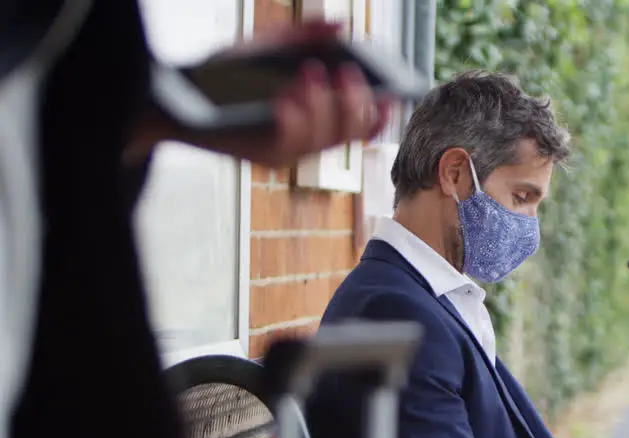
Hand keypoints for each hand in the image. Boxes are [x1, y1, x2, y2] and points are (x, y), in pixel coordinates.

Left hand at [130, 19, 391, 166]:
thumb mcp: (267, 46)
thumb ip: (303, 35)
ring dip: (322, 105)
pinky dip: (293, 118)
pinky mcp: (263, 155)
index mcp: (317, 115)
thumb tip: (340, 26)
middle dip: (354, 103)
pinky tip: (287, 95)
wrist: (173, 97)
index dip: (379, 112)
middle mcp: (308, 137)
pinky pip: (289, 143)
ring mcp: (288, 150)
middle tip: (347, 74)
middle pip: (350, 131)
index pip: (361, 122)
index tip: (388, 94)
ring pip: (324, 138)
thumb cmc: (222, 74)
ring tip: (310, 73)